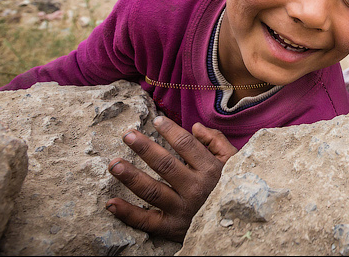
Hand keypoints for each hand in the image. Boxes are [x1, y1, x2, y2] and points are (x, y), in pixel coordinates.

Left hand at [105, 116, 237, 241]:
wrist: (237, 225)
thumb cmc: (231, 187)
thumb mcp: (233, 162)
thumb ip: (217, 141)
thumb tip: (194, 127)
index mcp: (210, 170)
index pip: (186, 144)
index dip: (170, 130)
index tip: (156, 120)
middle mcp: (195, 188)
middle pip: (165, 164)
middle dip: (144, 148)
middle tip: (127, 134)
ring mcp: (182, 209)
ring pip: (152, 191)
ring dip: (131, 177)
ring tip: (114, 164)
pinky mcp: (171, 227)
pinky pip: (146, 221)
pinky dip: (127, 213)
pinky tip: (111, 203)